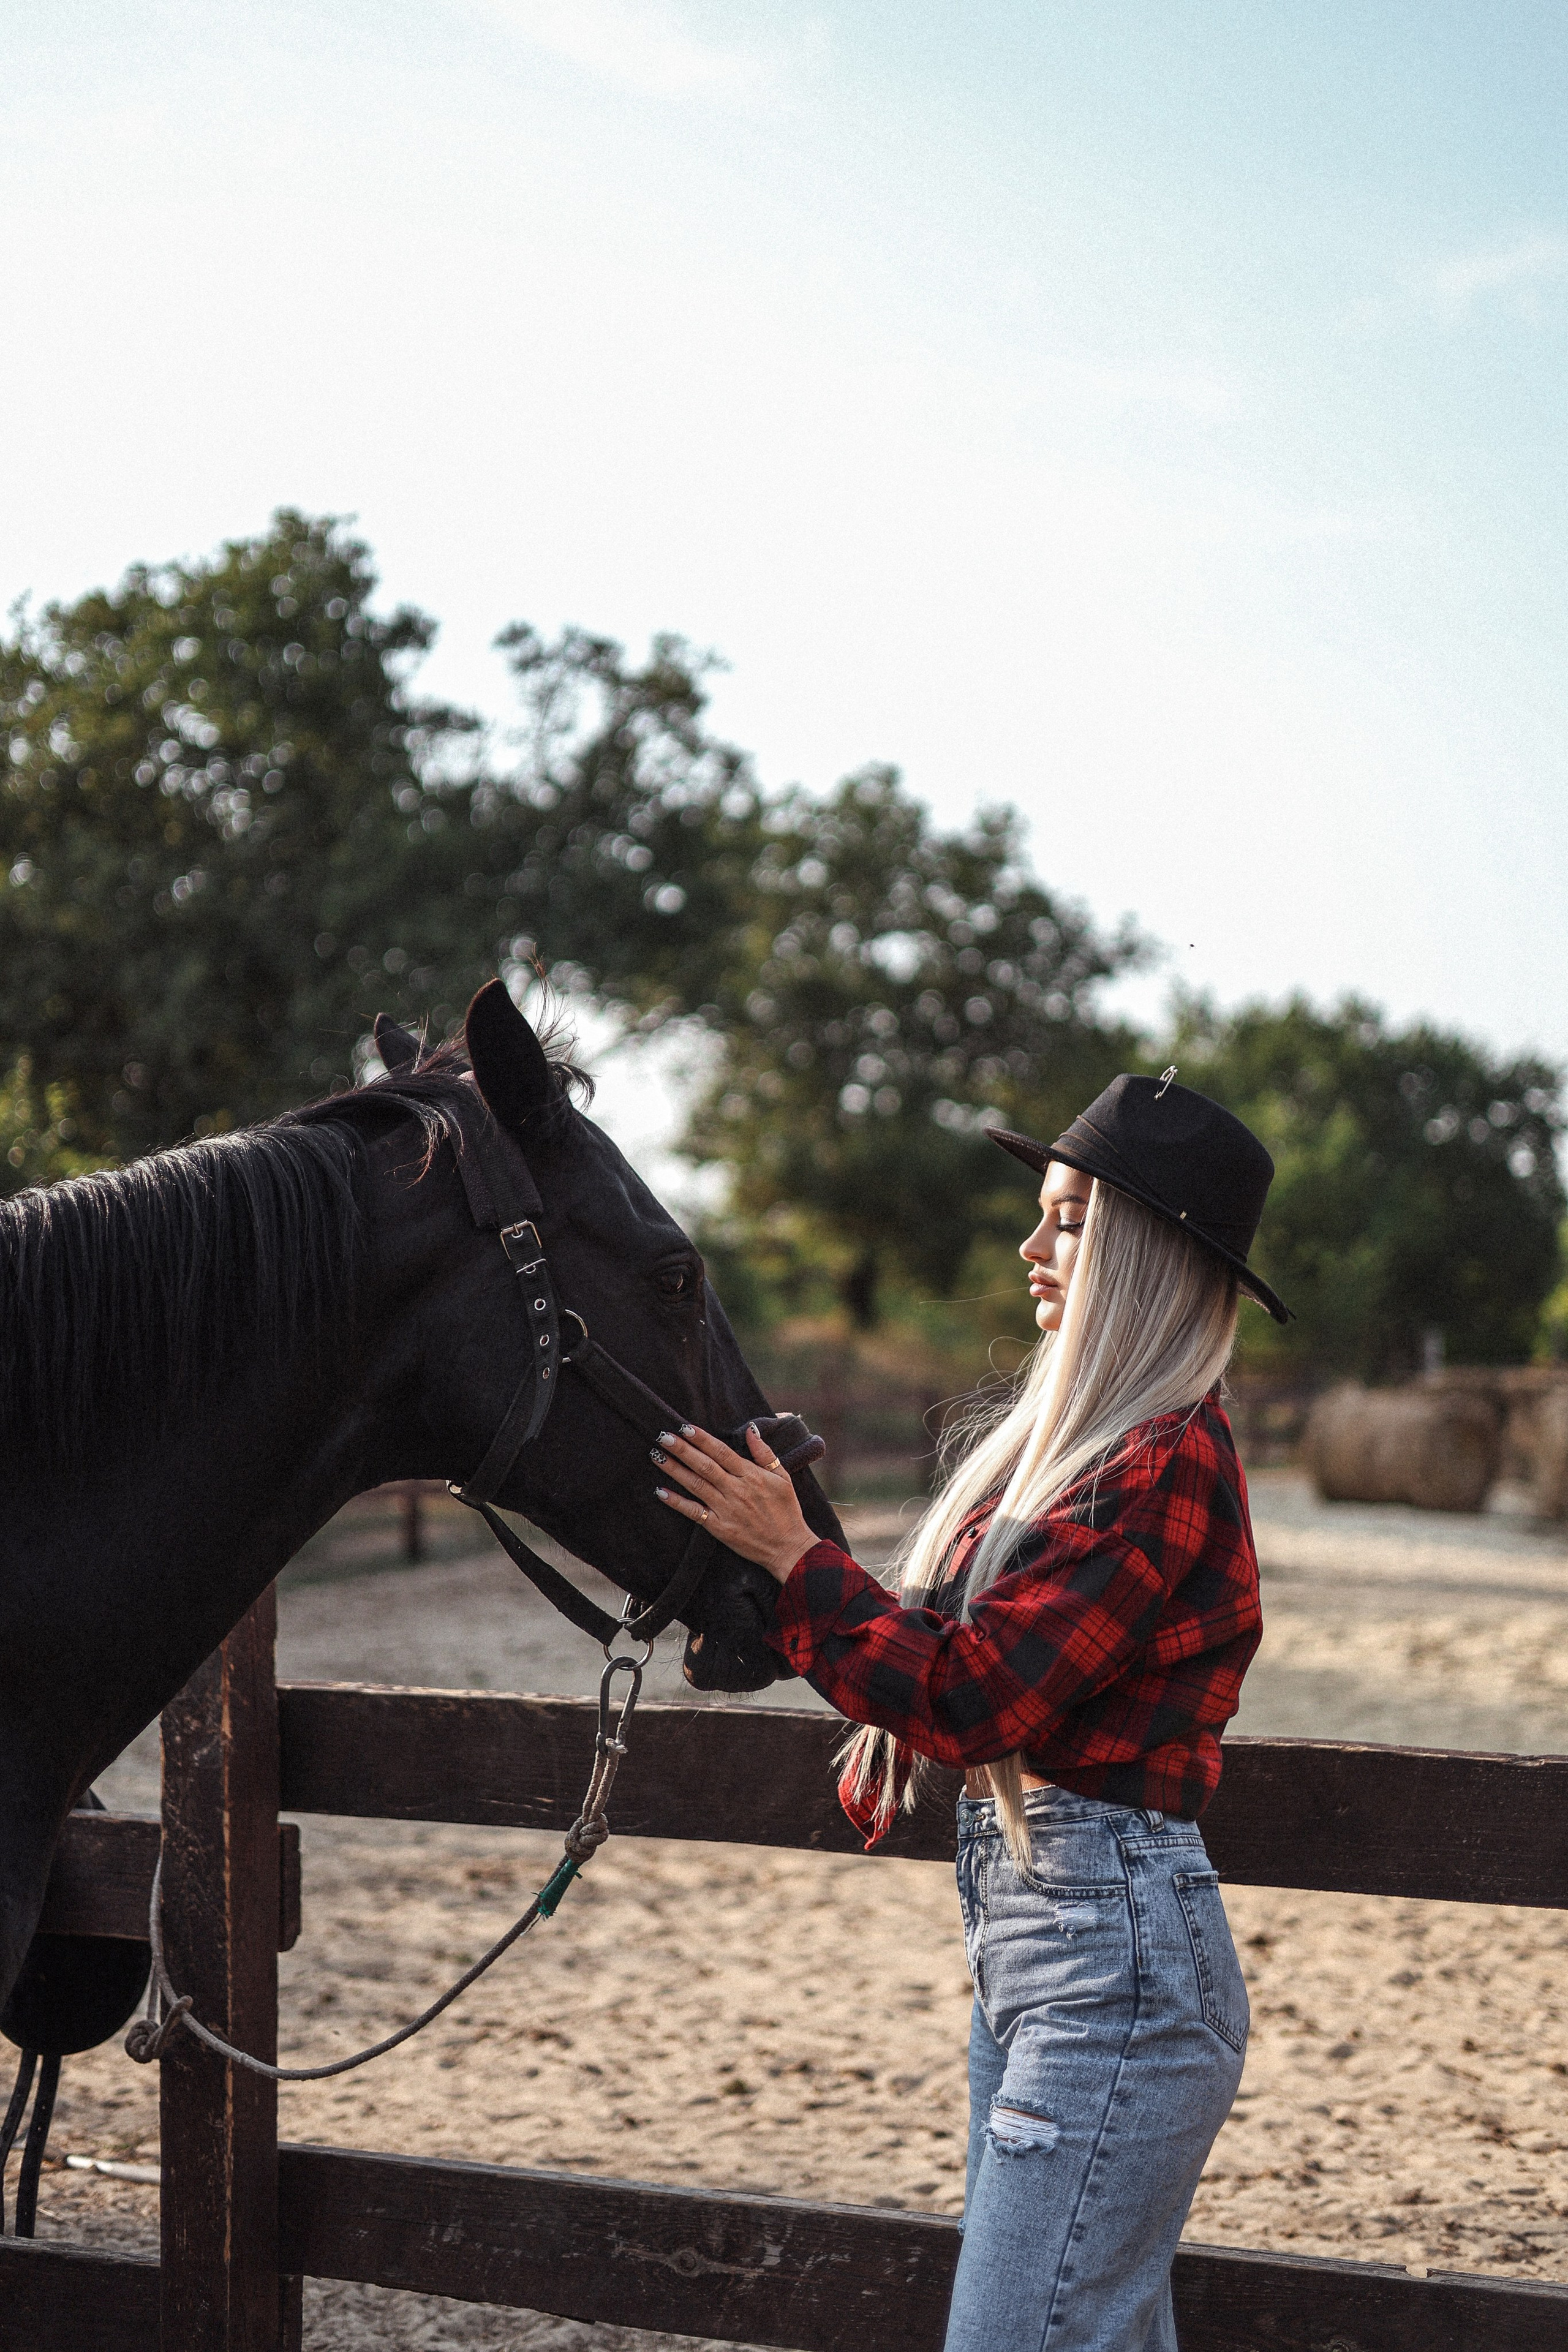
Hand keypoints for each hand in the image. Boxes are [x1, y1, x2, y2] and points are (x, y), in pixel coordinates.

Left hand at [653, 1422, 818, 1584]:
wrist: (787, 1547)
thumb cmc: (786, 1510)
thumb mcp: (783, 1477)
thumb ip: (765, 1453)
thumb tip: (751, 1429)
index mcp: (751, 1476)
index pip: (722, 1452)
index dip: (702, 1439)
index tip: (685, 1427)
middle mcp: (736, 1491)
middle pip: (704, 1465)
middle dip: (683, 1450)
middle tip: (663, 1436)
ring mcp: (726, 1510)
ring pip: (696, 1485)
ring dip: (675, 1470)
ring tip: (656, 1455)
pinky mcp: (719, 1528)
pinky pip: (694, 1512)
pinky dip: (677, 1502)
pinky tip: (661, 1492)